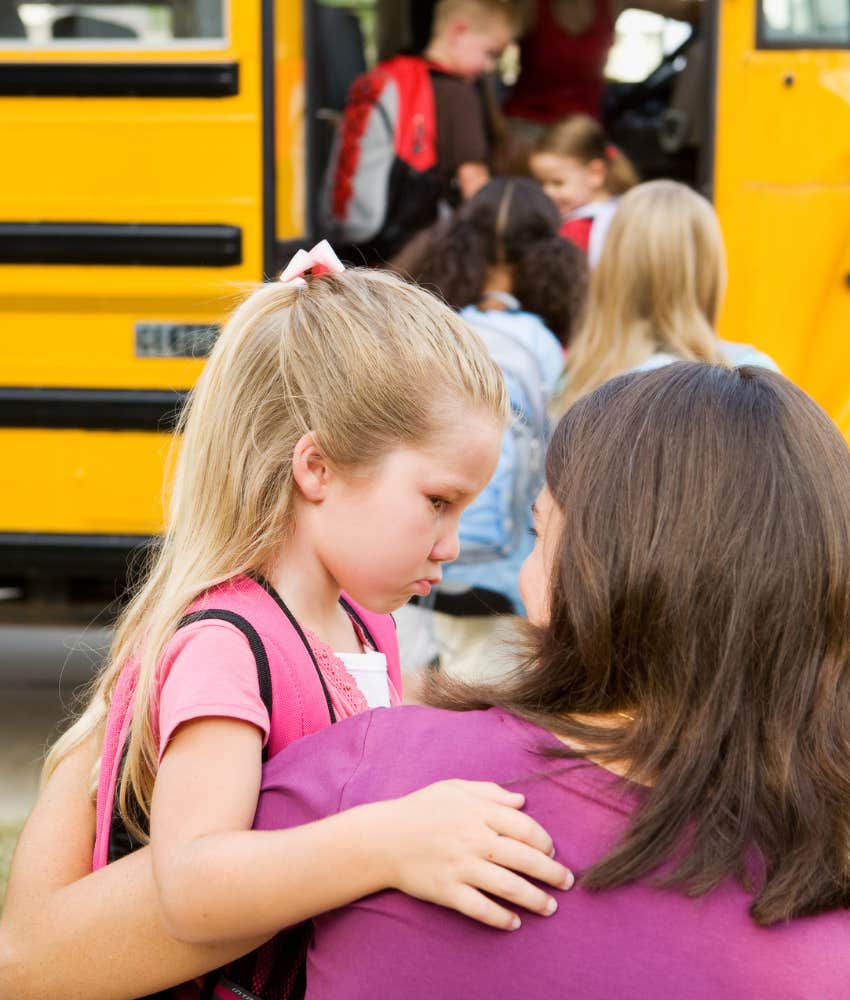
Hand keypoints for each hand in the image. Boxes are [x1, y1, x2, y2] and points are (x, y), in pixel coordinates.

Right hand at [377, 779, 573, 929]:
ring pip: (509, 886)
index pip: (525, 828)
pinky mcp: (447, 890)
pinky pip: (481, 909)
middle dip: (551, 873)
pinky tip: (514, 923)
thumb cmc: (421, 809)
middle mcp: (473, 839)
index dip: (544, 842)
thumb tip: (522, 800)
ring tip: (550, 907)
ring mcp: (461, 866)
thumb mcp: (454, 788)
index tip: (552, 852)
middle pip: (524, 858)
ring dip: (535, 899)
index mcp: (478, 812)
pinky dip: (501, 918)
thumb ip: (490, 792)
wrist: (383, 837)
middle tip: (566, 883)